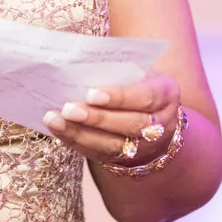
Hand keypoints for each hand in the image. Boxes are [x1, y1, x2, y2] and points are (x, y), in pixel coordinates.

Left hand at [43, 69, 181, 167]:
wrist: (153, 115)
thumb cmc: (137, 81)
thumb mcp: (137, 70)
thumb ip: (116, 67)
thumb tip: (78, 62)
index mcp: (166, 94)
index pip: (144, 97)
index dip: (119, 97)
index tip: (92, 93)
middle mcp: (161, 124)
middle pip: (130, 125)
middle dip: (96, 118)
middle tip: (68, 109)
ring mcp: (145, 146)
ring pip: (113, 145)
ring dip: (80, 133)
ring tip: (55, 120)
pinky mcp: (124, 159)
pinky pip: (99, 154)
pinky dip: (75, 141)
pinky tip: (57, 129)